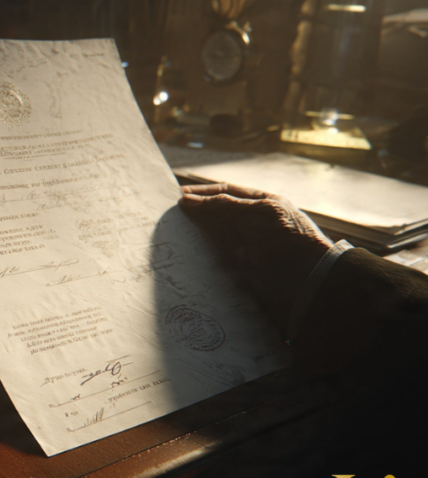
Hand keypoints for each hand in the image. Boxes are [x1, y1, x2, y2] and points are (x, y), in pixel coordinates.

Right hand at [179, 184, 333, 333]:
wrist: (309, 284)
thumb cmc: (290, 241)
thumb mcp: (257, 214)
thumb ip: (222, 205)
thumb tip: (187, 200)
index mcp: (262, 205)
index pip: (226, 193)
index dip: (202, 193)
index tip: (177, 196)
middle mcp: (252, 225)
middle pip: (216, 216)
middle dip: (195, 216)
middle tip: (169, 218)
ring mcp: (246, 249)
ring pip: (213, 240)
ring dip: (195, 239)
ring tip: (172, 238)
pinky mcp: (240, 272)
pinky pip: (215, 263)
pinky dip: (203, 260)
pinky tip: (187, 258)